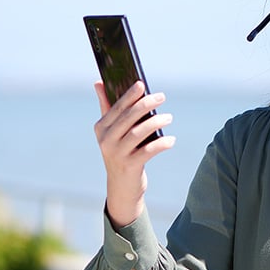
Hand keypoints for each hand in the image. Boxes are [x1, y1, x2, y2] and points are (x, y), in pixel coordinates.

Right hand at [93, 80, 174, 226]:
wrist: (121, 187)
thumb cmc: (120, 152)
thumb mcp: (111, 131)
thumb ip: (107, 107)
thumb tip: (99, 82)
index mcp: (101, 128)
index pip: (116, 107)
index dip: (130, 95)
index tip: (142, 84)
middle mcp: (106, 140)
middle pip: (128, 117)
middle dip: (145, 104)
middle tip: (161, 97)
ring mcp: (117, 154)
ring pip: (139, 133)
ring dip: (156, 122)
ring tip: (169, 117)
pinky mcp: (129, 166)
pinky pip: (148, 151)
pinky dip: (161, 144)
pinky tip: (171, 140)